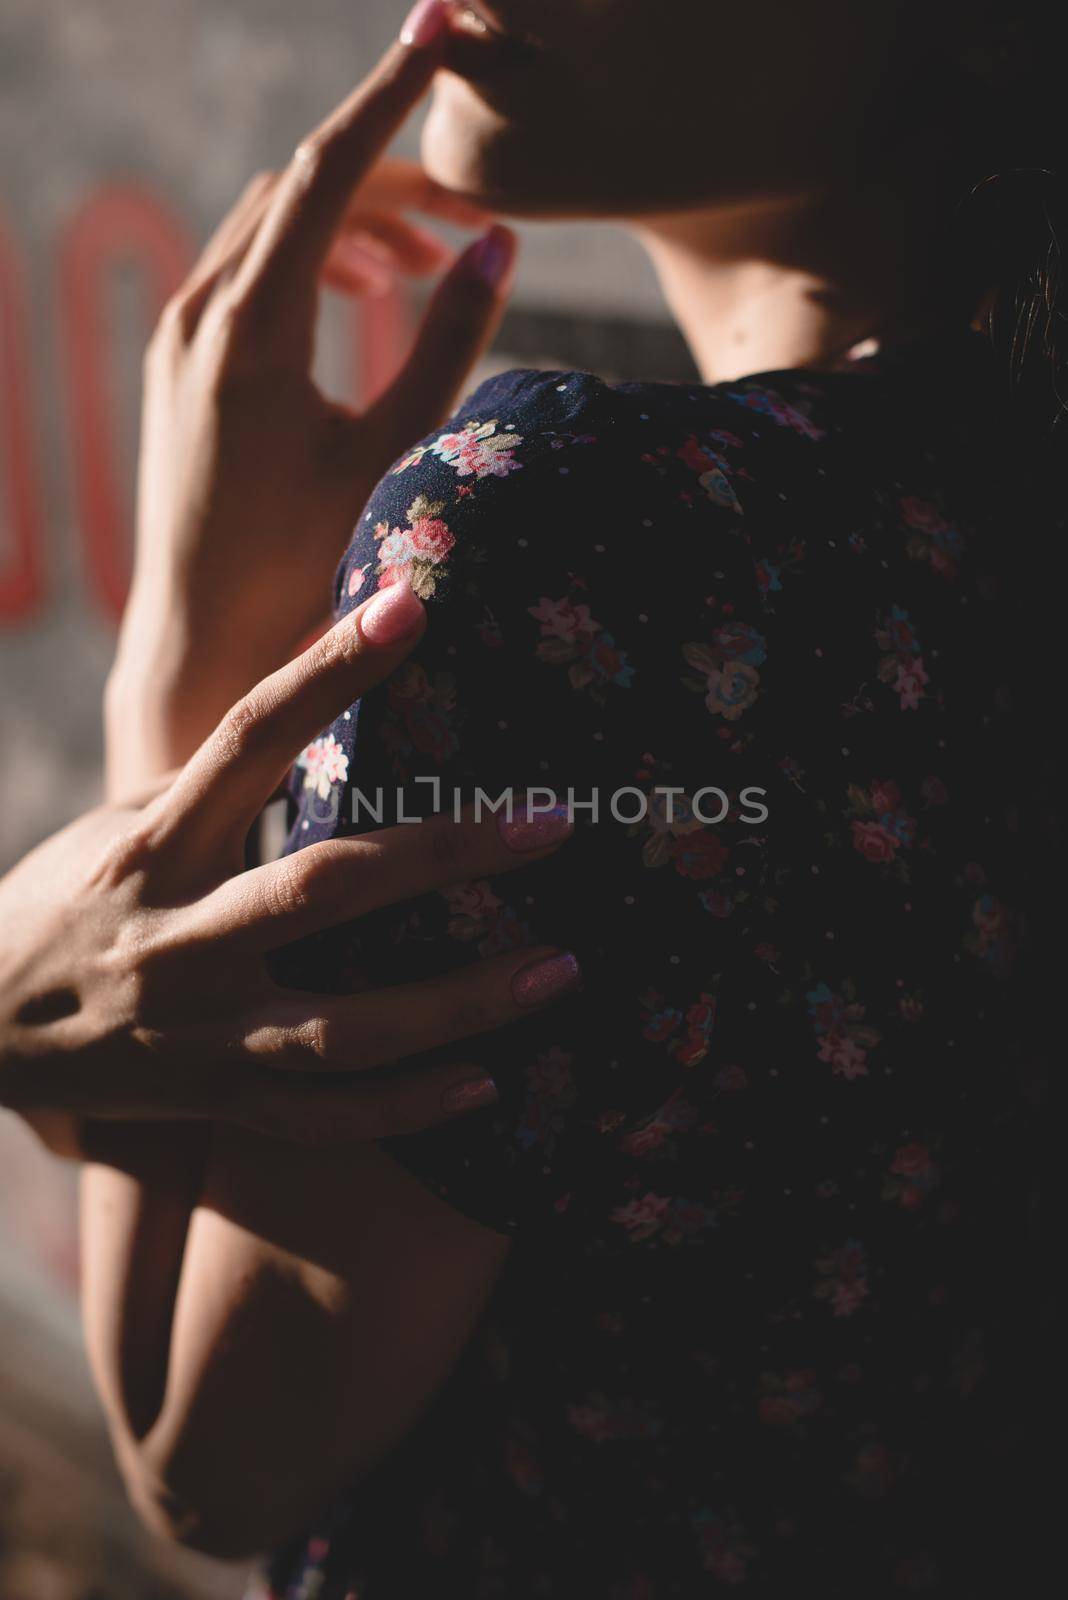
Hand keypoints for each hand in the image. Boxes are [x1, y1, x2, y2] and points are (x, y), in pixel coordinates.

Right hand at [2, 585, 575, 1144]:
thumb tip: (331, 715)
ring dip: (460, 1001)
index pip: (249, 737)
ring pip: (346, 1026)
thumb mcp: (124, 830)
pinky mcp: (212, 1101)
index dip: (329, 668)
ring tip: (560, 967)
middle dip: (445, 850)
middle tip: (553, 821)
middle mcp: (178, 937)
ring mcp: (198, 1031)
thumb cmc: (66, 906)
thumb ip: (219, 789)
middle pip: (326, 886)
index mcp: (153, 848)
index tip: (413, 606)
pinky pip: (322, 1119)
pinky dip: (406, 1107)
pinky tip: (488, 1080)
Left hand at [111, 18, 516, 788]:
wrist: (201, 636)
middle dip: (387, 179)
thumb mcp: (389, 450)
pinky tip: (362, 297)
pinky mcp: (178, 360)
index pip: (328, 171)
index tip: (445, 32)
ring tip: (427, 261)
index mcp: (252, 328)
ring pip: (272, 227)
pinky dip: (310, 261)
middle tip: (467, 221)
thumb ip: (447, 345)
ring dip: (351, 224)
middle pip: (301, 190)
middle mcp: (201, 312)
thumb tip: (498, 248)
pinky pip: (247, 271)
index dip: (392, 95)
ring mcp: (180, 334)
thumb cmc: (301, 561)